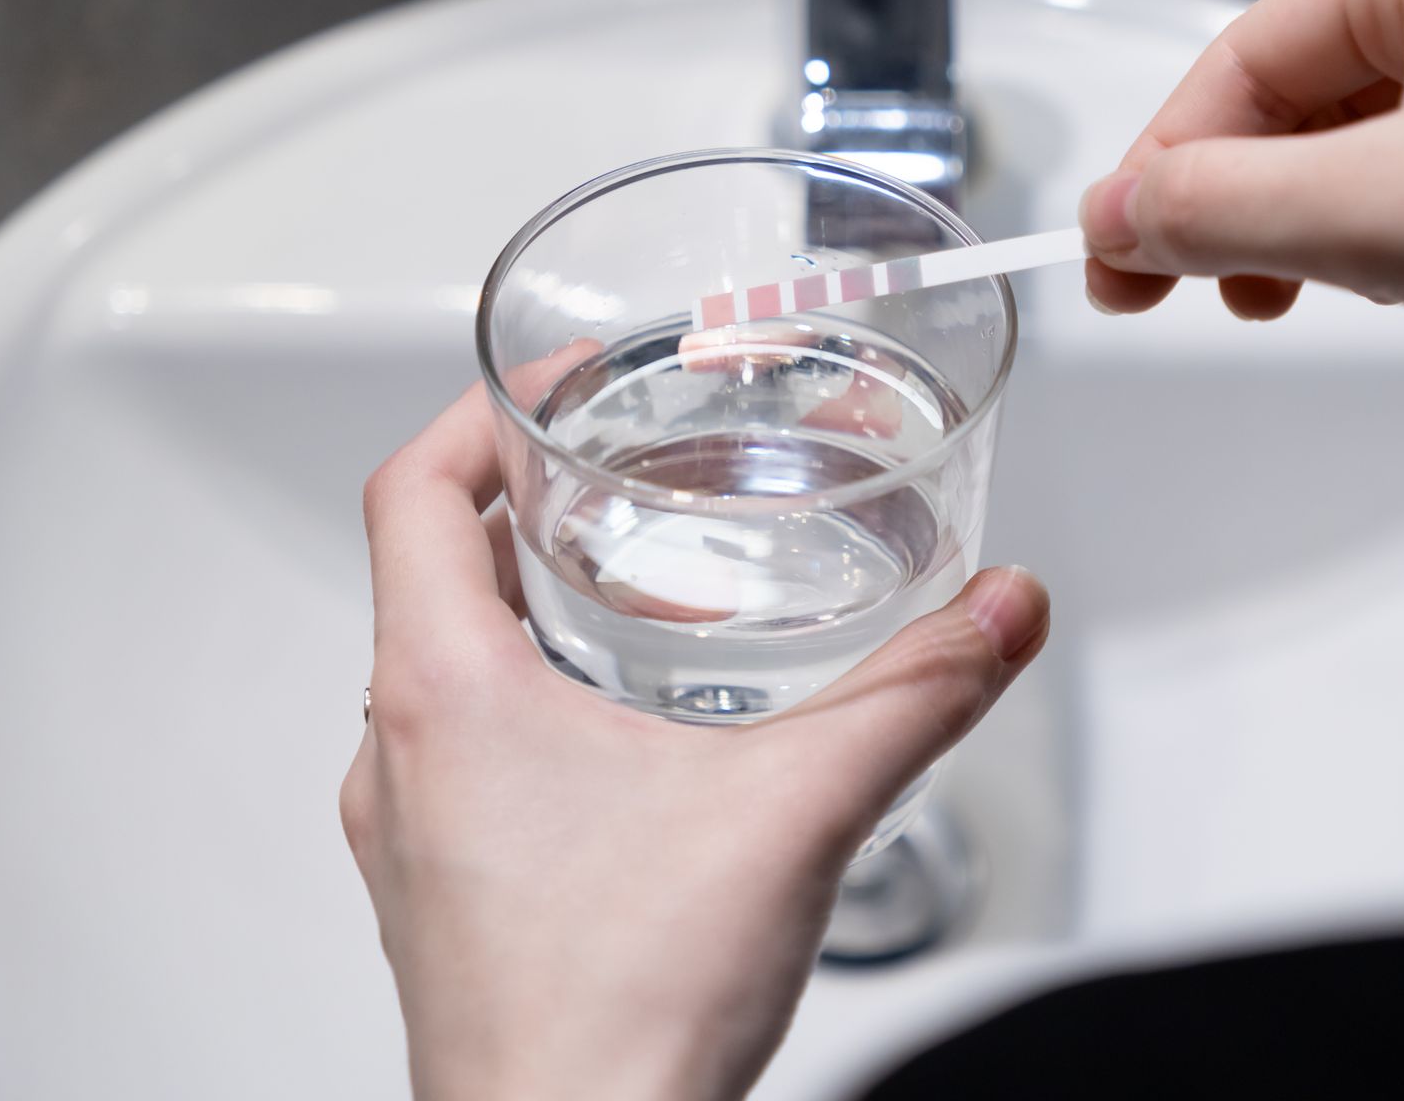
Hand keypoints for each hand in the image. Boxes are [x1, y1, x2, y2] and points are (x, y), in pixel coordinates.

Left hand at [340, 382, 1049, 1100]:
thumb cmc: (619, 1017)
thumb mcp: (798, 812)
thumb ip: (916, 694)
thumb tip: (1001, 613)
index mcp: (446, 696)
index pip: (408, 493)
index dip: (474, 414)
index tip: (546, 387)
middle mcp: (402, 759)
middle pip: (426, 574)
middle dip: (523, 511)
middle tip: (614, 481)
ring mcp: (410, 836)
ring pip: (440, 672)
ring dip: (521, 616)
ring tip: (631, 601)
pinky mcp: (442, 899)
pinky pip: (459, 759)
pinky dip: (525, 711)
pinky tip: (628, 748)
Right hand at [1080, 0, 1403, 501]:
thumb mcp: (1369, 213)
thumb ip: (1216, 210)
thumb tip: (1126, 214)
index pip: (1238, 60)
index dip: (1160, 172)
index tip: (1116, 259)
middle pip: (1311, 93)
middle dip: (1243, 203)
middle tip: (1195, 291)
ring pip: (1390, 135)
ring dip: (1324, 223)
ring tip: (1308, 296)